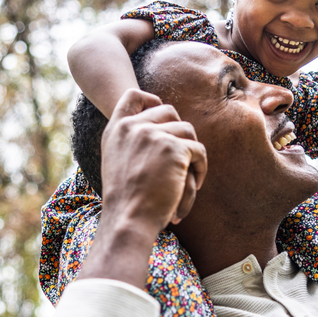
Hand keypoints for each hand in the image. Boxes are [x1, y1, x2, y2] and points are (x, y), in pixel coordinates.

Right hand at [99, 88, 206, 230]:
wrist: (128, 220)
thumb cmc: (126, 201)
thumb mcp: (116, 162)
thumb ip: (130, 141)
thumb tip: (160, 128)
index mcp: (116, 130)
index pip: (133, 96)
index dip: (152, 100)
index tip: (162, 117)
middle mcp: (133, 127)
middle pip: (169, 111)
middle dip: (179, 132)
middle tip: (182, 156)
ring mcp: (153, 135)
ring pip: (187, 131)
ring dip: (192, 153)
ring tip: (189, 175)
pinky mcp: (174, 148)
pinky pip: (198, 151)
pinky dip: (201, 168)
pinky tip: (195, 184)